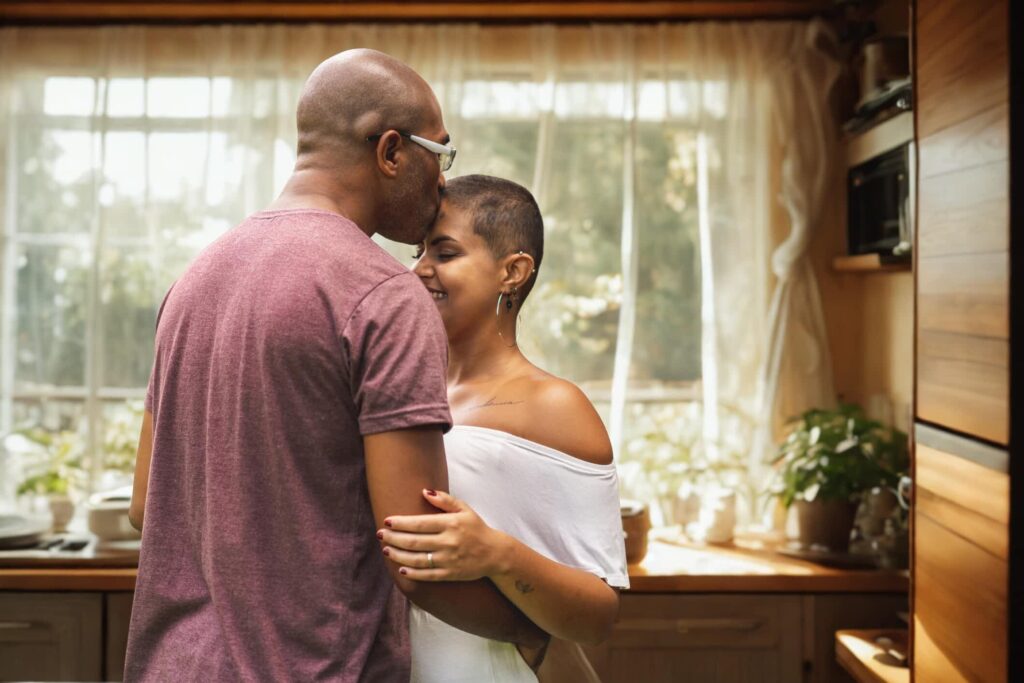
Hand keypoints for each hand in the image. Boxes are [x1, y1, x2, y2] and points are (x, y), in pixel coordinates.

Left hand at [378, 489, 508, 581]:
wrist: (495, 554)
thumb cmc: (477, 528)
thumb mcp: (464, 509)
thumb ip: (445, 500)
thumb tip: (424, 492)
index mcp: (450, 524)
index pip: (419, 524)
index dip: (401, 523)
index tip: (386, 521)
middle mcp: (448, 542)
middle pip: (414, 541)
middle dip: (393, 538)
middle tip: (380, 535)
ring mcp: (448, 560)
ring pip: (417, 559)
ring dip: (398, 555)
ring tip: (386, 549)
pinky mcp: (450, 574)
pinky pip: (426, 575)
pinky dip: (412, 573)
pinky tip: (401, 568)